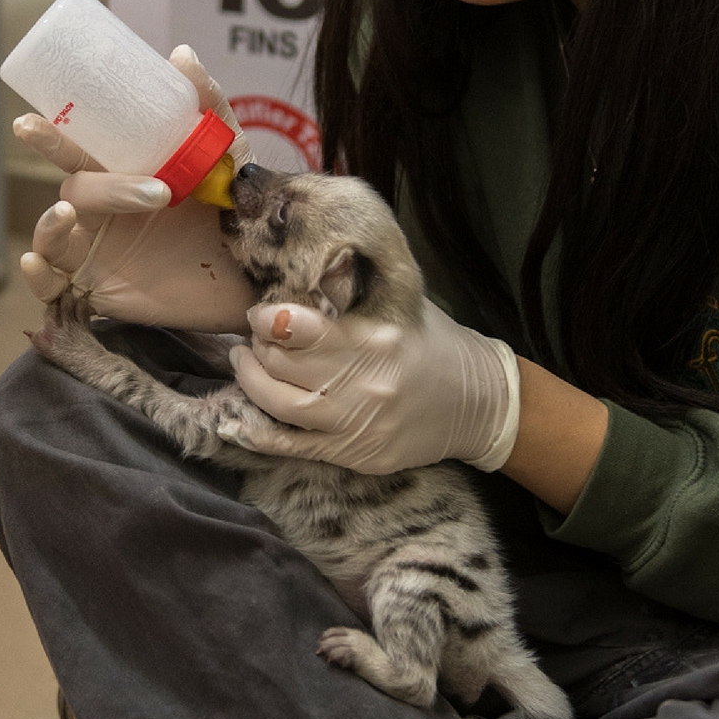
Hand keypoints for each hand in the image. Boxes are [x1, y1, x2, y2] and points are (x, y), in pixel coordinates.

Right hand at [16, 45, 255, 331]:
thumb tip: (180, 54)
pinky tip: (37, 261)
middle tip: (60, 146)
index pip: (80, 152)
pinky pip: (52, 288)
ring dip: (49, 222)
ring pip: (52, 234)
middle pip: (73, 188)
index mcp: (124, 175)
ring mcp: (98, 252)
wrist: (259, 269)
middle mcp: (104, 211)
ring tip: (67, 213)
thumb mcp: (225, 153)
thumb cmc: (236, 209)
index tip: (31, 121)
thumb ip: (207, 107)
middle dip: (63, 166)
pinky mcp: (100, 292)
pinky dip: (37, 276)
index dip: (53, 136)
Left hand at [223, 298, 520, 473]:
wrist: (478, 402)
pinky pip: (294, 447)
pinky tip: (240, 417)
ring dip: (251, 382)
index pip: (298, 327)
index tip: (260, 313)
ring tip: (245, 363)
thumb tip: (304, 263)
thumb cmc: (434, 341)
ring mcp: (358, 425)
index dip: (268, 318)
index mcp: (374, 337)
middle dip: (258, 347)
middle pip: (282, 365)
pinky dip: (259, 433)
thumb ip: (354, 286)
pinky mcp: (356, 455)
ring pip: (280, 405)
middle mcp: (364, 384)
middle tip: (253, 337)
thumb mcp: (400, 301)